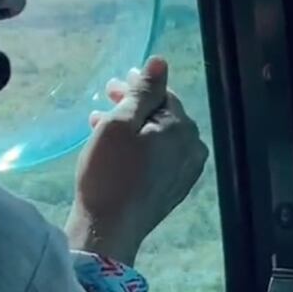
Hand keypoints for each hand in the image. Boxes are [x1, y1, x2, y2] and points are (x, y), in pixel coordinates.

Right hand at [64, 56, 208, 265]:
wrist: (108, 230)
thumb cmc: (110, 172)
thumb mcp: (120, 123)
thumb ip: (143, 91)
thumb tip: (160, 61)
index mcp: (182, 128)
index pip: (162, 94)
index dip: (137, 86)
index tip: (114, 83)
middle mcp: (192, 148)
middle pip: (162, 115)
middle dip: (134, 105)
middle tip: (106, 97)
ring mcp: (185, 171)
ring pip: (158, 136)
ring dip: (132, 126)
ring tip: (100, 122)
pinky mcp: (174, 189)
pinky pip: (159, 156)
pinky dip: (139, 146)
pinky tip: (116, 146)